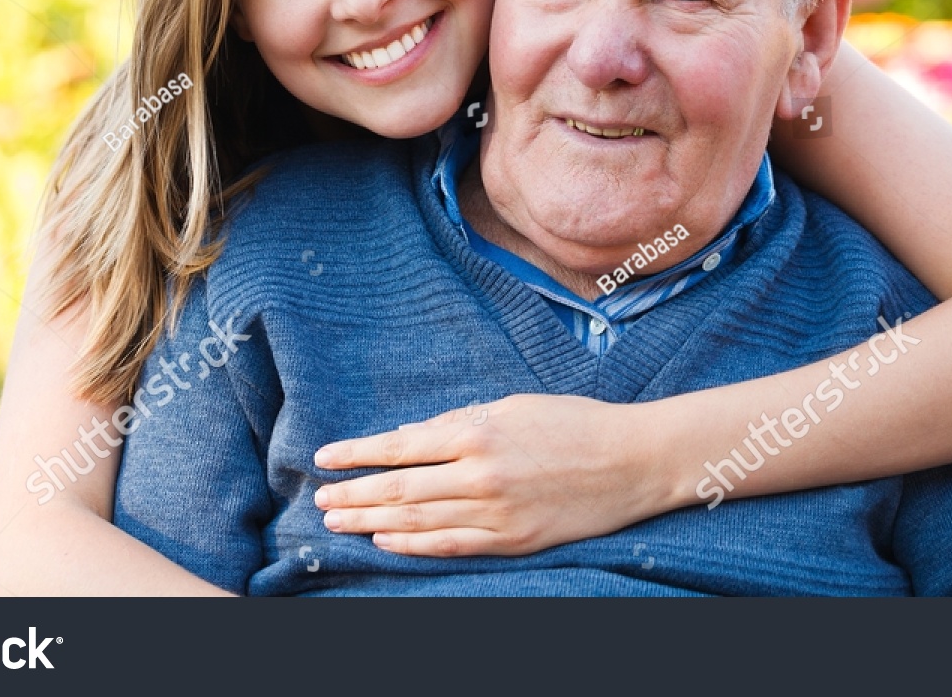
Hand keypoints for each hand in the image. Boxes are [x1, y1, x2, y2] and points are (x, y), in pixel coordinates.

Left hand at [312, 394, 672, 556]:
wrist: (632, 460)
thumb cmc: (573, 422)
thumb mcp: (512, 406)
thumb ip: (459, 421)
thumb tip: (411, 436)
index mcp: (477, 432)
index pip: (400, 447)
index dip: (357, 454)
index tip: (325, 457)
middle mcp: (479, 474)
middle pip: (399, 489)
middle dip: (353, 493)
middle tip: (319, 498)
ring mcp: (496, 512)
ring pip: (417, 521)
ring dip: (371, 521)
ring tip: (337, 521)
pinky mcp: (513, 540)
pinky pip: (451, 546)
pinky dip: (412, 546)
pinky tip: (385, 541)